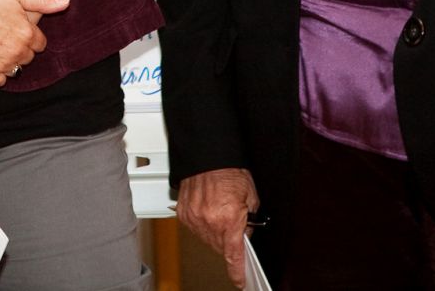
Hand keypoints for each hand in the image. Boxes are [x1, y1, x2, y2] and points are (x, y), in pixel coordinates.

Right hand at [0, 0, 67, 82]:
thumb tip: (65, 3)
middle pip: (28, 57)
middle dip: (18, 48)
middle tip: (0, 35)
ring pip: (15, 69)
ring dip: (7, 60)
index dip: (27, 36)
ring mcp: (3, 63)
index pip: (39, 44)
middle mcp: (18, 50)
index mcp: (27, 32)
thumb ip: (42, 2)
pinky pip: (0, 79)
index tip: (13, 30)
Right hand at [176, 168, 259, 288]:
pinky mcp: (183, 213)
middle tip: (233, 223)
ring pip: (207, 239)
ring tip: (220, 212)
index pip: (233, 255)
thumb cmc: (230, 171)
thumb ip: (249, 221)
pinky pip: (195, 227)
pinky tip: (208, 210)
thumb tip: (244, 234)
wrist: (208, 155)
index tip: (239, 280)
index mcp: (229, 219)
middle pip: (220, 247)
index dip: (237, 271)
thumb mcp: (251, 197)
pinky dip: (203, 223)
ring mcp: (194, 218)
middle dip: (229, 241)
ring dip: (215, 233)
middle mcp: (209, 221)